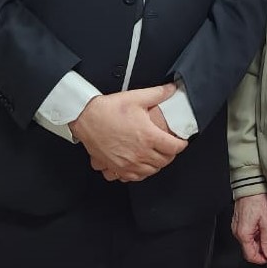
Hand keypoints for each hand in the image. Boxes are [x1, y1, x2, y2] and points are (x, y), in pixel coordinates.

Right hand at [70, 84, 186, 182]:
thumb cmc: (108, 109)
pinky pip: (133, 178)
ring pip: (150, 172)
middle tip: (169, 147)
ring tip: (156, 155)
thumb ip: (157, 93)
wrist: (85, 118)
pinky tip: (139, 165)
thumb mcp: (136, 97)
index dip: (181, 144)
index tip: (181, 141)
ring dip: (156, 165)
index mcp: (148, 137)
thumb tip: (171, 89)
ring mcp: (127, 163)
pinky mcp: (116, 168)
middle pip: (164, 161)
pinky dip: (139, 173)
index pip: (174, 148)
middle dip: (170, 154)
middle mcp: (139, 153)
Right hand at [232, 194, 266, 264]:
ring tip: (265, 234)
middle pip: (248, 250)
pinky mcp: (237, 224)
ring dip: (256, 244)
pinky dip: (252, 237)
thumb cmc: (256, 202)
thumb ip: (266, 241)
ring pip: (246, 243)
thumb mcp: (266, 222)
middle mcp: (237, 232)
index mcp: (243, 234)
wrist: (250, 189)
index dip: (260, 259)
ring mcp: (236, 228)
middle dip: (259, 251)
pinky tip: (259, 230)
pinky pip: (244, 236)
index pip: (250, 256)